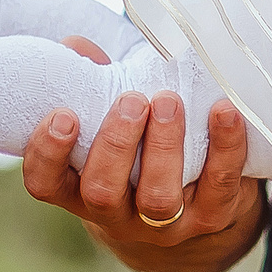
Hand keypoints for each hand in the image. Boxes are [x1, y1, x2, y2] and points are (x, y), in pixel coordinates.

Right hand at [20, 34, 264, 271]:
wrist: (199, 201)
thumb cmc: (142, 149)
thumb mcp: (113, 123)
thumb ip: (95, 87)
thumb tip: (75, 46)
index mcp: (80, 190)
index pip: (46, 184)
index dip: (47, 155)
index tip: (64, 115)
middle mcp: (116, 215)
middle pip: (102, 193)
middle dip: (115, 144)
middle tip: (131, 101)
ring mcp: (164, 225)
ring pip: (157, 200)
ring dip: (163, 147)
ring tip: (168, 101)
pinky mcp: (211, 219)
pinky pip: (219, 187)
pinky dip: (225, 147)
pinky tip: (224, 111)